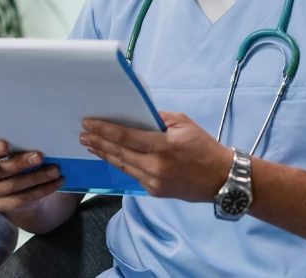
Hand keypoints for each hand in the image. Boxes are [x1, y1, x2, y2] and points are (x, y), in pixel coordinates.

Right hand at [0, 140, 64, 213]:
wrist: (14, 186)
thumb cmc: (13, 160)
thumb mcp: (11, 152)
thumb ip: (17, 147)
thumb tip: (37, 139)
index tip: (5, 145)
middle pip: (1, 171)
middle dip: (22, 163)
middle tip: (40, 156)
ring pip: (15, 185)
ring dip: (38, 177)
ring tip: (55, 170)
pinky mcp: (3, 206)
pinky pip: (24, 198)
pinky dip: (43, 190)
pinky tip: (56, 182)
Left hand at [80, 111, 233, 201]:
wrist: (222, 178)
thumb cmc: (203, 146)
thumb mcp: (183, 123)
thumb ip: (157, 118)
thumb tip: (134, 114)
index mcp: (163, 146)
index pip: (125, 136)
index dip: (104, 129)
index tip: (88, 123)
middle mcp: (155, 166)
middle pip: (119, 152)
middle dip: (98, 142)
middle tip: (82, 134)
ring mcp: (154, 182)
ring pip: (122, 165)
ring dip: (105, 154)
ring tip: (90, 145)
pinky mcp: (155, 192)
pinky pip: (133, 175)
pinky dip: (120, 164)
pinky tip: (110, 157)